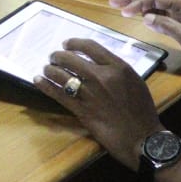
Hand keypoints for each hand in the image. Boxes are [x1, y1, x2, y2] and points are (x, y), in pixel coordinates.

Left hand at [34, 37, 161, 167]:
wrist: (142, 138)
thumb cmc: (142, 111)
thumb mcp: (135, 81)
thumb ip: (117, 69)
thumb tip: (97, 62)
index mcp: (118, 67)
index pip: (90, 46)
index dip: (74, 43)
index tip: (67, 44)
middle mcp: (102, 76)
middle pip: (71, 58)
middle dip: (58, 56)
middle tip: (53, 57)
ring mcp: (90, 93)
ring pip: (62, 74)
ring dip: (50, 69)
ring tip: (46, 68)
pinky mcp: (81, 110)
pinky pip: (58, 94)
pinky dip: (45, 85)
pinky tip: (38, 80)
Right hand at [109, 0, 180, 69]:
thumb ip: (167, 26)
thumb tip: (145, 17)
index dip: (138, 3)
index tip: (122, 12)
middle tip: (113, 1)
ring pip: (157, 1)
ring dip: (139, 3)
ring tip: (121, 6)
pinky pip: (163, 10)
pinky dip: (149, 10)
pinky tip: (139, 14)